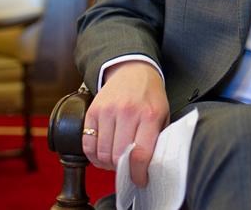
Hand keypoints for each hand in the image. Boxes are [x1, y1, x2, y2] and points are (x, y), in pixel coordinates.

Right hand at [82, 61, 169, 186]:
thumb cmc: (150, 96)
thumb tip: (149, 167)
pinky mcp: (93, 111)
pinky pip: (87, 143)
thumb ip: (157, 139)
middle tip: (127, 168)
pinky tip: (101, 154)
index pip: (141, 154)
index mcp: (150, 115)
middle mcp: (128, 112)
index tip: (139, 180)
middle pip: (118, 156)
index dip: (138, 174)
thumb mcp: (163, 114)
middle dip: (122, 169)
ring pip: (102, 152)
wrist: (133, 70)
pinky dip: (93, 155)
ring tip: (115, 160)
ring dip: (107, 163)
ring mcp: (108, 111)